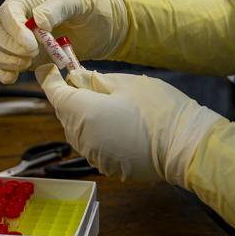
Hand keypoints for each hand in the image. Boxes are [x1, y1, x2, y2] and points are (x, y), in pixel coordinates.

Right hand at [0, 0, 128, 83]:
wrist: (101, 28)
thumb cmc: (89, 8)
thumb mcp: (77, 2)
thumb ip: (57, 8)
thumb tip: (38, 20)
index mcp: (25, 1)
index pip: (8, 13)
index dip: (14, 30)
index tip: (31, 44)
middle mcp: (16, 20)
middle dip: (8, 48)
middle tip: (31, 55)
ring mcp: (17, 41)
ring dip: (6, 61)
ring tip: (28, 64)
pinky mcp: (23, 59)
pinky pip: (3, 67)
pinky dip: (4, 74)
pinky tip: (14, 78)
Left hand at [36, 64, 222, 184]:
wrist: (185, 147)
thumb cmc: (158, 109)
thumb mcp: (127, 83)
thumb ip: (96, 80)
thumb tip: (78, 78)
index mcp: (83, 112)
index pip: (54, 93)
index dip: (49, 78)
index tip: (50, 68)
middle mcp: (81, 138)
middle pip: (65, 112)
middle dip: (71, 97)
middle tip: (88, 81)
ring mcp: (94, 156)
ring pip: (78, 130)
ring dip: (85, 116)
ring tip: (109, 104)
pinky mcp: (108, 167)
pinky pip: (94, 145)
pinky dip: (99, 133)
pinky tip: (119, 126)